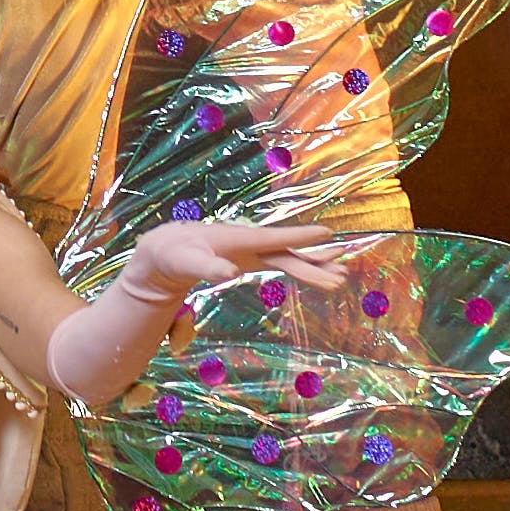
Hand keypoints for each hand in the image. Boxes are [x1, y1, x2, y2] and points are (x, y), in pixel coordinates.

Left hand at [115, 216, 365, 311]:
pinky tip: (320, 274)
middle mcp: (252, 242)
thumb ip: (206, 267)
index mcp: (241, 239)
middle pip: (289, 253)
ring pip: (291, 258)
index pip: (275, 238)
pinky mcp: (253, 259)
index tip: (326, 233)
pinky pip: (283, 263)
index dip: (300, 236)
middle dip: (316, 263)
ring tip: (341, 277)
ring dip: (315, 267)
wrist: (168, 251)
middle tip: (342, 275)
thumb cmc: (175, 254)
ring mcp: (254, 250)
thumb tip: (230, 273)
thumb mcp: (186, 262)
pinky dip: (303, 268)